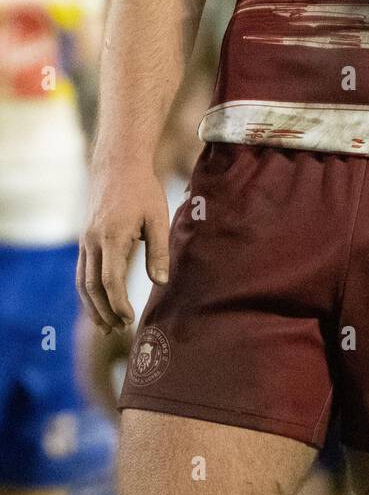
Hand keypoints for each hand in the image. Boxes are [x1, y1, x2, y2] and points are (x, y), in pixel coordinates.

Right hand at [77, 165, 169, 332]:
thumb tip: (160, 282)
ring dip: (92, 306)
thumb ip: (158, 251)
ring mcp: (85, 240)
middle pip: (92, 287)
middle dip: (104, 312)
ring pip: (82, 282)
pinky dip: (87, 291)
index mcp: (112, 237)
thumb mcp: (158, 218)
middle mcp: (93, 242)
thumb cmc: (143, 190)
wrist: (117, 165)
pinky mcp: (85, 238)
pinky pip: (82, 271)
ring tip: (105, 325)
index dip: (118, 304)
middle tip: (118, 330)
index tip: (129, 318)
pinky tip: (97, 302)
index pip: (110, 281)